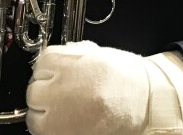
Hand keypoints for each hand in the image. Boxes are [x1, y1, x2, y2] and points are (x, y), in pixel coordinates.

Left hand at [26, 41, 149, 134]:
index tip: (56, 72)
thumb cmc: (129, 80)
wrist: (148, 104)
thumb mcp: (99, 55)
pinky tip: (71, 122)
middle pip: (34, 90)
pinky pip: (46, 134)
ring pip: (35, 117)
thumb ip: (73, 55)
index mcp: (70, 65)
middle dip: (45, 91)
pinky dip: (53, 130)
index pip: (41, 63)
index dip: (51, 68)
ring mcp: (61, 118)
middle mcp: (61, 91)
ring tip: (66, 111)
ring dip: (45, 114)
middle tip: (62, 93)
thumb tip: (55, 60)